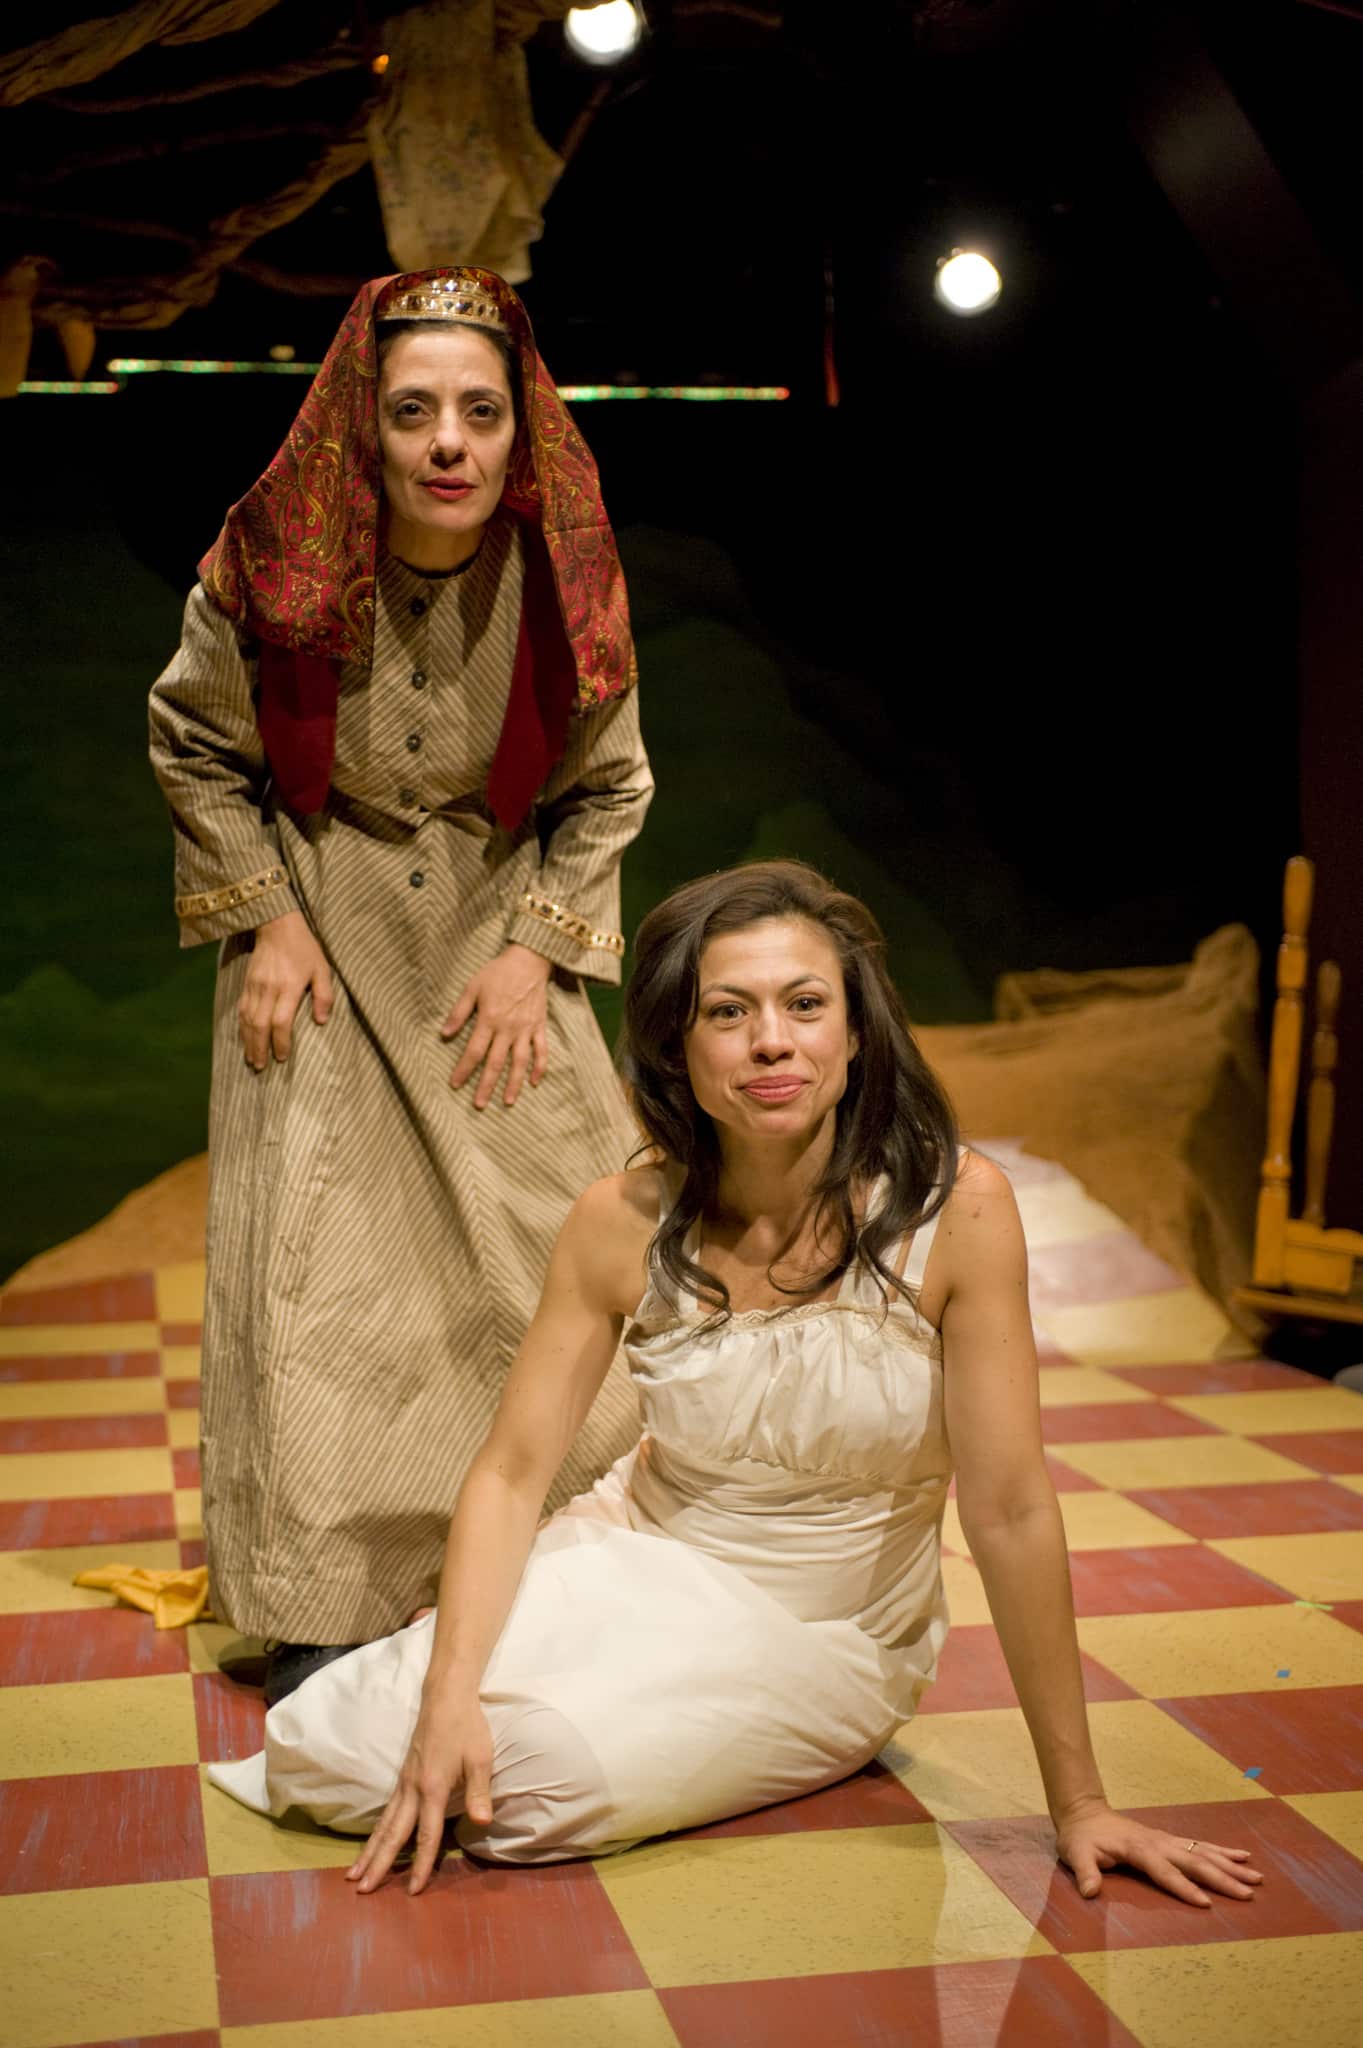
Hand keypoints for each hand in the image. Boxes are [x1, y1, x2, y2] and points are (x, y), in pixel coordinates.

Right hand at [238, 910, 332, 1070]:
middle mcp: (268, 989)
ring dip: (248, 1041)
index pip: (281, 1021)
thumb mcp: (322, 969)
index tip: (283, 1057)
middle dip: (259, 1048)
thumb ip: (324, 995)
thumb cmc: (304, 949)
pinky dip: (242, 1027)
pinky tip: (245, 1038)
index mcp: (288, 987)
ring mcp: (254, 986)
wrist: (276, 925)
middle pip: (260, 1025)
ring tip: (251, 1059)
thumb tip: (321, 1021)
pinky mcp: (246, 983)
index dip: (281, 1041)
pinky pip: (241, 1009)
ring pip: (247, 1019)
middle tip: (261, 1067)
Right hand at [346, 1689, 494, 1896]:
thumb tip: (482, 1823)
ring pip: (384, 1824)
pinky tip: (371, 1844)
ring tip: (353, 1875)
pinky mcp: (403, 1777)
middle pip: (394, 1834)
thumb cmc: (467, 1728)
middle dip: (379, 1864)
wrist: (446, 1698)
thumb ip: (479, 1793)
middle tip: (362, 1891)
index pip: (427, 1835)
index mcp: (433, 1788)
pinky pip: (386, 1811)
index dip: (422, 1865)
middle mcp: (413, 1789)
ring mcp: (404, 1783)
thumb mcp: (480, 1758)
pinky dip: (376, 1832)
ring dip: (369, 1851)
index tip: (413, 1891)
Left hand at [441, 944, 550, 1108]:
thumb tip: (443, 1034)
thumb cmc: (497, 972)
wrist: (529, 960)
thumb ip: (459, 1012)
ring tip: (507, 1101)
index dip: (464, 1069)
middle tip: (479, 1105)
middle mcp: (508, 1028)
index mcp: (489, 1019)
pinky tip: (534, 1082)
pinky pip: (542, 1050)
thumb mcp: (472, 987)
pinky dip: (540, 1067)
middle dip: (486, 1085)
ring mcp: (526, 1029)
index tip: (455, 1084)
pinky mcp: (540, 1026)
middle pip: (496, 1063)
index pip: (474, 1051)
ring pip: (520, 1062)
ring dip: (513, 1083)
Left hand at [1056, 1800, 1262, 1906]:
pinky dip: (1223, 1851)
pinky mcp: (1170, 1841)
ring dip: (1230, 1865)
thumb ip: (1084, 1872)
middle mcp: (1158, 1843)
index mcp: (1139, 1849)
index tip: (1206, 1903)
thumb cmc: (1080, 1838)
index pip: (1165, 1871)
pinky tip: (1243, 1856)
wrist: (1084, 1812)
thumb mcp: (1075, 1854)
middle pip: (1194, 1862)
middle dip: (1221, 1878)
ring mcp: (1166, 1840)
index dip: (1184, 1888)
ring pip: (1203, 1853)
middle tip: (1248, 1893)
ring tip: (1256, 1877)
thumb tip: (1090, 1892)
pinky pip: (1200, 1846)